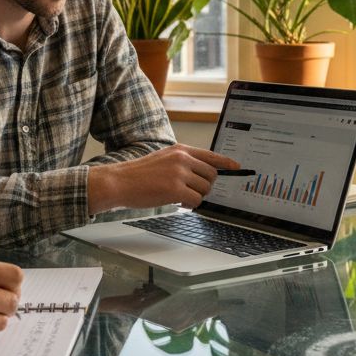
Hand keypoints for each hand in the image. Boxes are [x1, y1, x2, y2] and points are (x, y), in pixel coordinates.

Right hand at [87, 144, 238, 213]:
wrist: (119, 182)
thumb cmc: (138, 175)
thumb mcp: (163, 159)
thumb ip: (182, 163)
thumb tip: (202, 174)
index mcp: (180, 150)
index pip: (210, 155)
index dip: (226, 163)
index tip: (236, 167)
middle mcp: (182, 158)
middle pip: (211, 175)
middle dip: (205, 186)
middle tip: (191, 191)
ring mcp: (179, 173)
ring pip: (204, 190)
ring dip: (195, 197)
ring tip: (178, 196)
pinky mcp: (176, 189)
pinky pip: (195, 201)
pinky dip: (189, 205)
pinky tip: (176, 202)